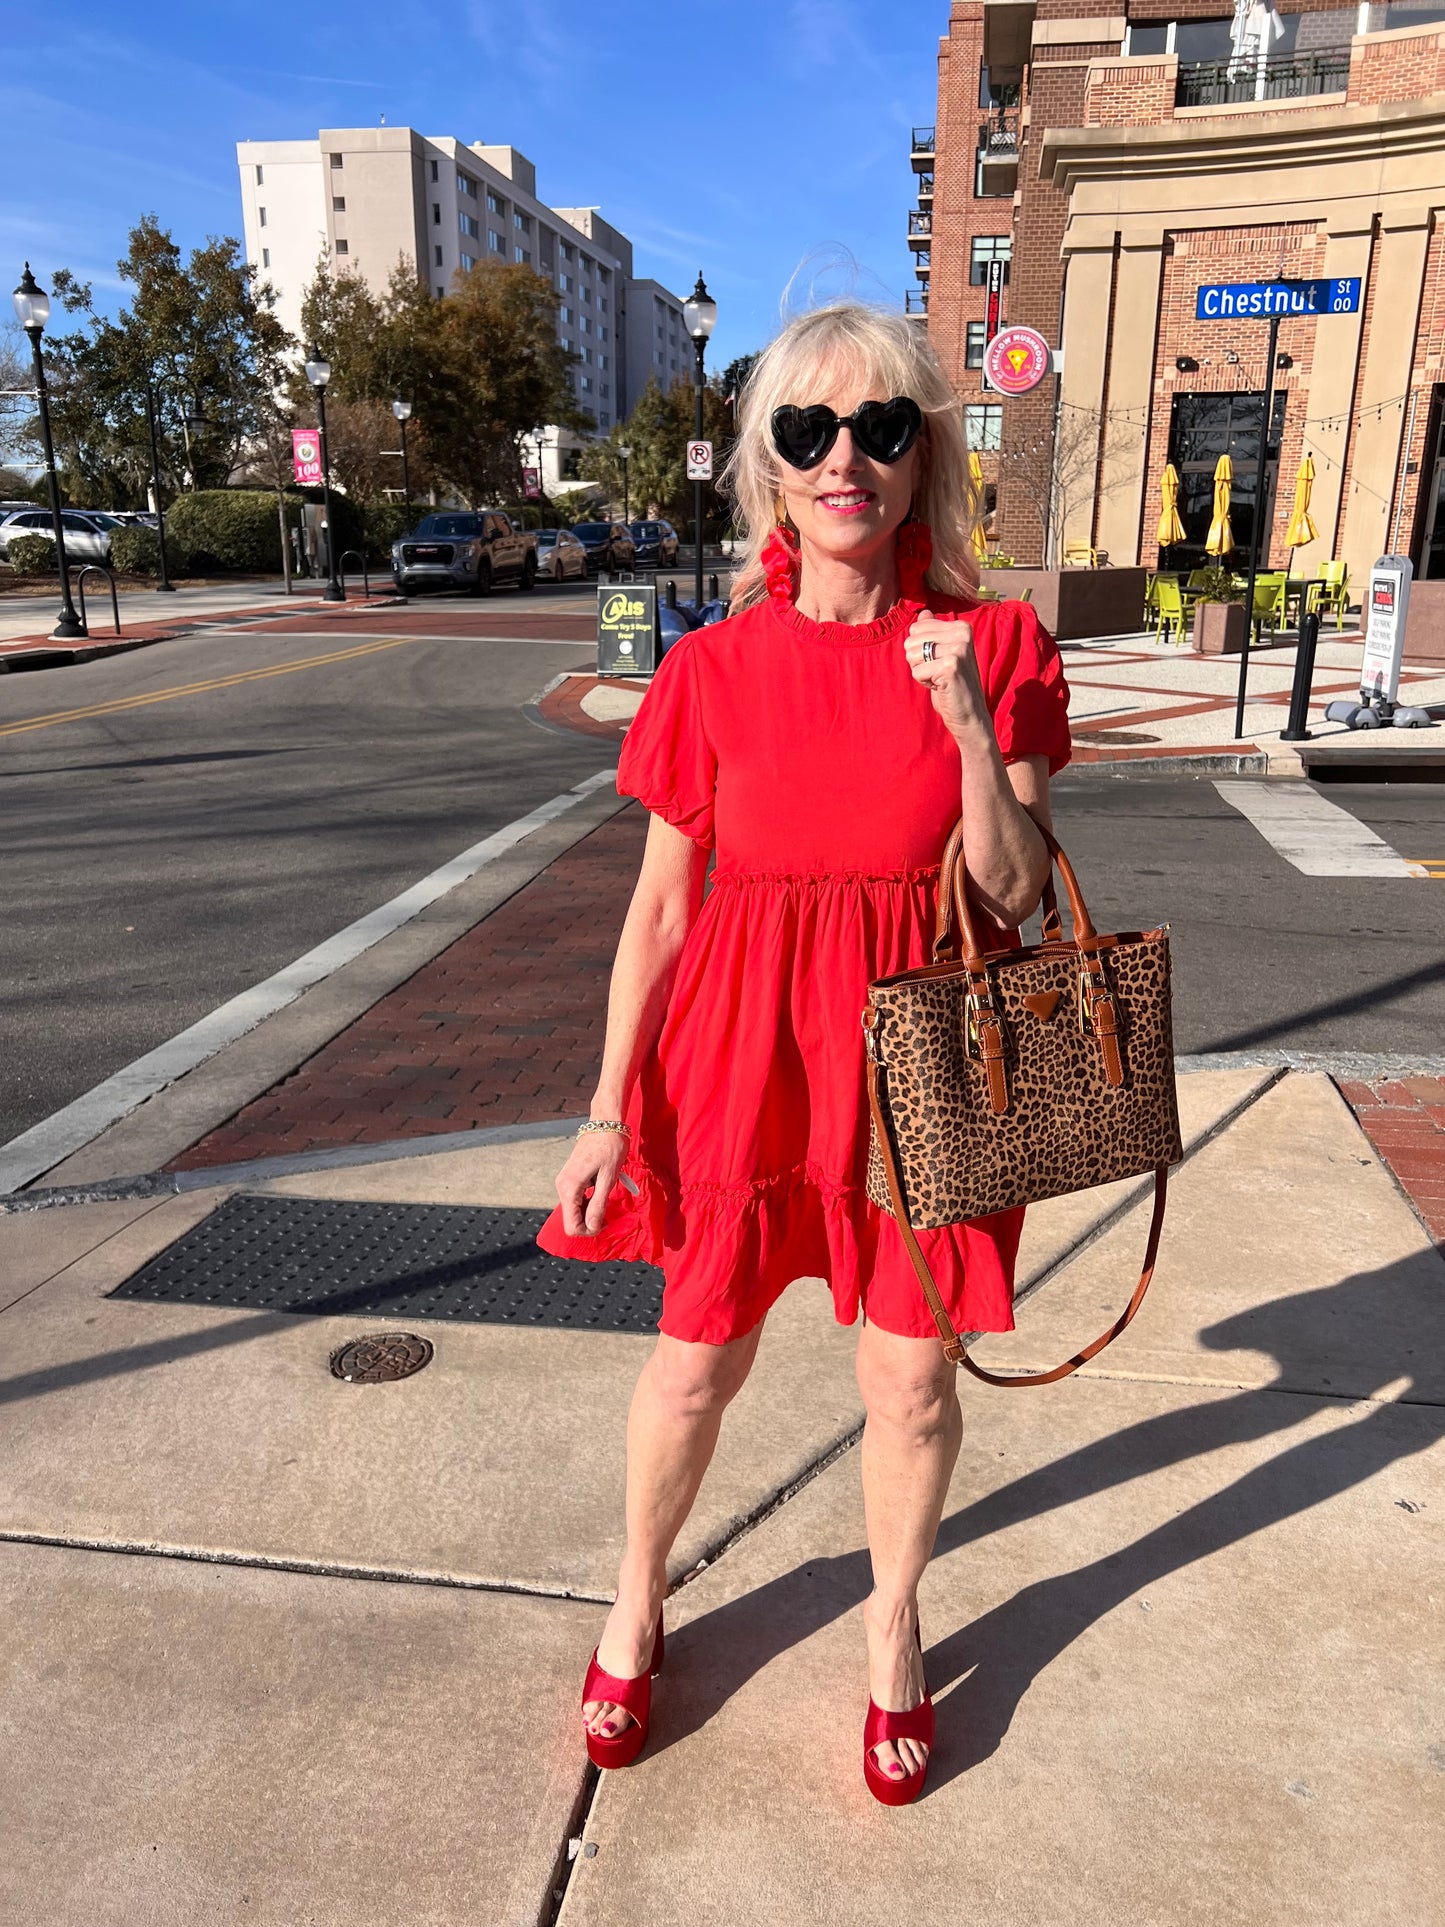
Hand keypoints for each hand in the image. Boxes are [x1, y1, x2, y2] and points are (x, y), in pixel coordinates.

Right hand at [555, 1129, 629, 1236]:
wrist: (605, 1123)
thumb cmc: (610, 1147)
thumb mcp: (608, 1177)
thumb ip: (598, 1203)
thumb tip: (591, 1227)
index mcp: (570, 1187)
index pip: (571, 1226)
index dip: (589, 1230)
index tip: (606, 1222)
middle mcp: (562, 1186)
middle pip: (571, 1220)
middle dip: (589, 1222)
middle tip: (608, 1214)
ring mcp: (564, 1182)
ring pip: (573, 1211)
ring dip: (589, 1213)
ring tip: (606, 1201)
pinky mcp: (569, 1178)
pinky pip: (575, 1200)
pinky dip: (587, 1203)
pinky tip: (600, 1194)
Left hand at [903, 610, 989, 742]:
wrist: (970, 714)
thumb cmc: (953, 684)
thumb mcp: (943, 654)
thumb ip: (933, 631)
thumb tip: (923, 613)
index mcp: (961, 626)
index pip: (916, 628)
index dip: (920, 649)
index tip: (939, 661)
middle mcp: (962, 633)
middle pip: (911, 640)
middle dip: (918, 661)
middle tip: (938, 672)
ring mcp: (958, 649)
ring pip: (912, 655)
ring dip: (921, 672)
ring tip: (940, 678)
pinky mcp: (951, 666)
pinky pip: (916, 672)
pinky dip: (924, 683)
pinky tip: (941, 686)